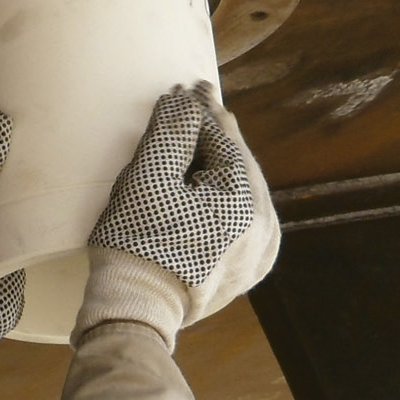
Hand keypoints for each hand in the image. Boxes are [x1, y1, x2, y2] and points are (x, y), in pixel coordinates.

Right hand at [76, 84, 277, 345]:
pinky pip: (244, 219)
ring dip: (223, 166)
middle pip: (239, 165)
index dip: (203, 110)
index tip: (192, 87)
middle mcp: (264, 227)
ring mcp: (261, 252)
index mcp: (245, 203)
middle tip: (196, 108)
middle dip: (215, 137)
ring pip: (244, 191)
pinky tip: (212, 185)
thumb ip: (171, 134)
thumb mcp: (146, 180)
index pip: (224, 140)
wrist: (135, 312)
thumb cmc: (135, 244)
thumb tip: (185, 100)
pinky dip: (228, 198)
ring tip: (201, 143)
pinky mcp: (249, 269)